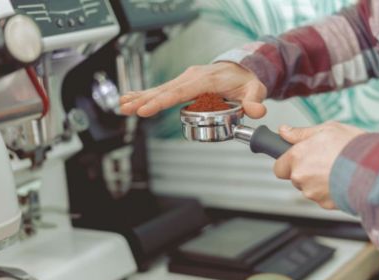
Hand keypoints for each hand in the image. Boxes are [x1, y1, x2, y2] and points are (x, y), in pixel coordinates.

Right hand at [120, 62, 266, 117]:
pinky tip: (132, 99)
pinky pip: (163, 90)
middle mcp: (193, 77)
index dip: (162, 101)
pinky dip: (146, 95)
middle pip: (165, 90)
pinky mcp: (183, 84)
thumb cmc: (245, 80)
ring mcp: (186, 79)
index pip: (181, 91)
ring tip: (123, 106)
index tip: (147, 109)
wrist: (242, 69)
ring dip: (141, 98)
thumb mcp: (255, 89)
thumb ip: (254, 100)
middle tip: (127, 109)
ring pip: (160, 89)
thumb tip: (255, 111)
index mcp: (206, 79)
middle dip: (144, 100)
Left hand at [274, 121, 365, 208]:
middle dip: (305, 171)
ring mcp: (312, 192)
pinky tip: (341, 179)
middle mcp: (301, 176)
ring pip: (309, 188)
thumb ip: (301, 133)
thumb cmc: (353, 147)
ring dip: (318, 181)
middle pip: (294, 177)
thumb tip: (284, 131)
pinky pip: (322, 197)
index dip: (287, 162)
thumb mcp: (327, 129)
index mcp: (298, 156)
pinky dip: (329, 190)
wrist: (374, 170)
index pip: (278, 166)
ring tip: (336, 169)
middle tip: (323, 160)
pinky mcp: (324, 204)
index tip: (296, 158)